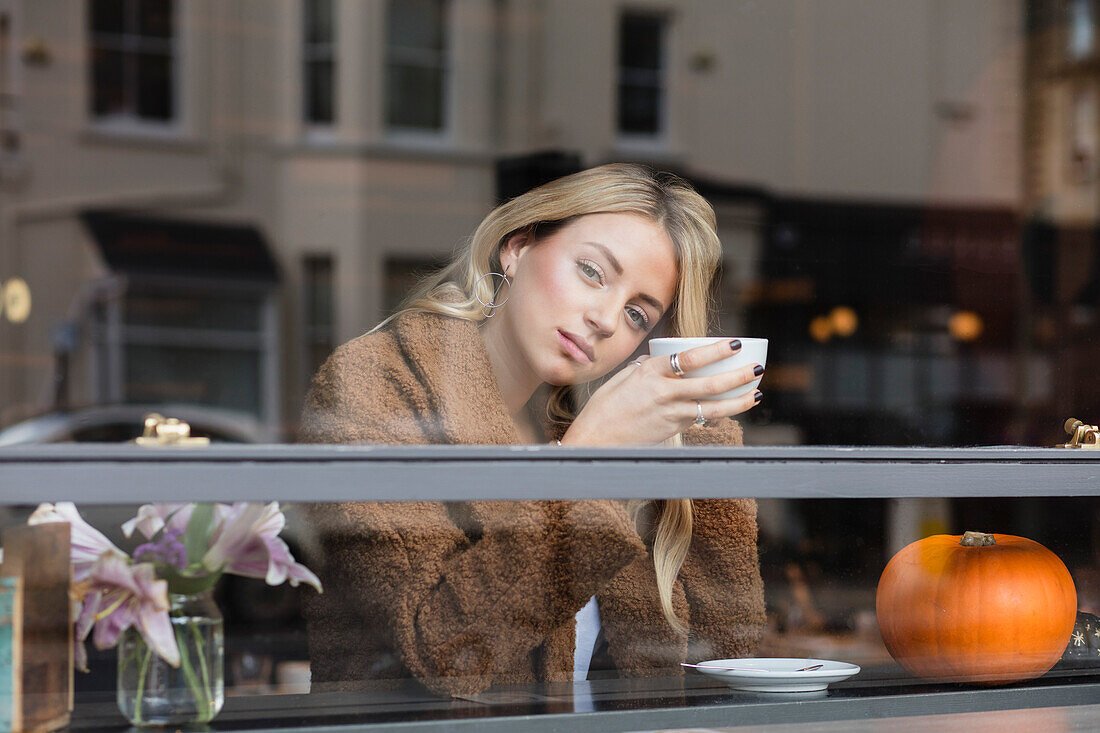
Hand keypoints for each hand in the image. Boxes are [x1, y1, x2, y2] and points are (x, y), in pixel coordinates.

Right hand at [561, 339, 761, 445]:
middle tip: (757, 369)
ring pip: (713, 407)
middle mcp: (663, 391)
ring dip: (738, 401)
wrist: (595, 441)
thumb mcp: (621, 379)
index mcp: (650, 372)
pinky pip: (700, 419)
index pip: (691, 357)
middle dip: (738, 376)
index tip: (736, 343)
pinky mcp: (672, 430)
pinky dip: (719, 413)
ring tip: (756, 393)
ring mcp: (670, 413)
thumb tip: (657, 359)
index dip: (717, 351)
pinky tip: (732, 409)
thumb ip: (644, 368)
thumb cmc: (603, 408)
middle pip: (710, 383)